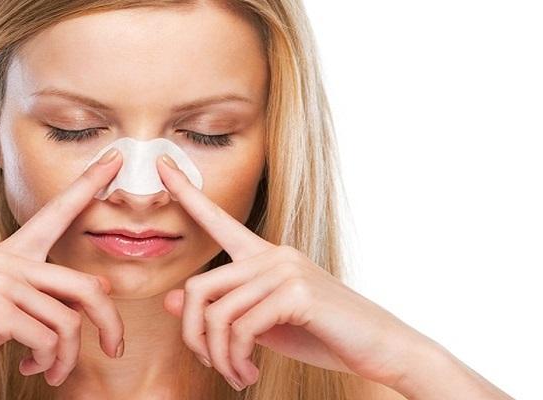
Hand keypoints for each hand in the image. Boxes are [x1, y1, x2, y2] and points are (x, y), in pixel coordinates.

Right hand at [0, 148, 124, 397]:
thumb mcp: (3, 298)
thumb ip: (46, 289)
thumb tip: (102, 287)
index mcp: (13, 251)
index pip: (56, 212)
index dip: (88, 184)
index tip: (115, 158)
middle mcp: (10, 259)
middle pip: (87, 287)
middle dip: (110, 323)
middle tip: (114, 348)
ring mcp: (1, 282)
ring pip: (69, 322)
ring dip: (66, 357)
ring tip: (51, 368)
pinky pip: (47, 340)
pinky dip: (47, 362)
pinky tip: (29, 367)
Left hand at [157, 155, 431, 392]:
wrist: (380, 348)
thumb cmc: (322, 334)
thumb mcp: (262, 324)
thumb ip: (222, 309)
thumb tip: (171, 299)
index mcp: (264, 257)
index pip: (219, 220)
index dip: (187, 195)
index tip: (163, 166)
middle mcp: (272, 255)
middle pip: (199, 287)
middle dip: (194, 336)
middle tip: (212, 365)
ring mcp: (285, 270)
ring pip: (217, 314)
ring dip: (220, 356)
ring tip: (236, 374)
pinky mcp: (297, 292)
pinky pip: (242, 327)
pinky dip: (236, 359)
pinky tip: (249, 372)